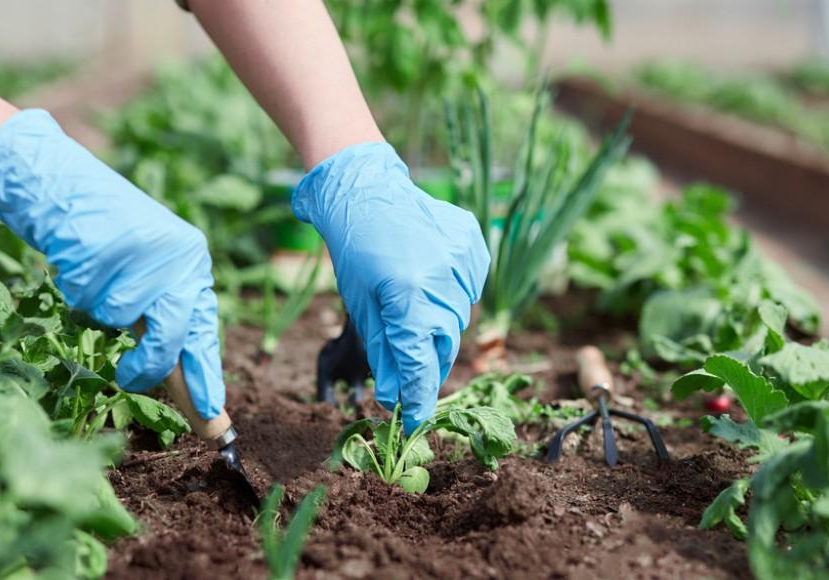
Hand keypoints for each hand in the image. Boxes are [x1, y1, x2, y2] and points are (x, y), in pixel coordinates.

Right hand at [0, 109, 224, 418]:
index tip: (212, 416)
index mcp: (195, 266)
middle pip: (173, 332)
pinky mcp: (113, 244)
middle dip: (150, 364)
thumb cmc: (108, 242)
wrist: (66, 188)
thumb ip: (166, 319)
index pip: (204, 331)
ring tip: (98, 276)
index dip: (205, 376)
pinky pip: (91, 295)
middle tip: (129, 379)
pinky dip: (80, 288)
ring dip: (101, 308)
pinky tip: (82, 260)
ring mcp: (149, 250)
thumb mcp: (149, 277)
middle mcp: (183, 256)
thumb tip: (177, 379)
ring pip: (124, 315)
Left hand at [293, 142, 488, 432]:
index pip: (420, 363)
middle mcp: (441, 278)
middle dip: (428, 361)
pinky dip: (453, 293)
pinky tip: (431, 277)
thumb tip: (396, 396)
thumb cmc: (355, 251)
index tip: (415, 421)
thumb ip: (384, 352)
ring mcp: (462, 259)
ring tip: (415, 303)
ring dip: (440, 324)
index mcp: (406, 296)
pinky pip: (470, 287)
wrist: (366, 190)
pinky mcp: (473, 244)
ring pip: (459, 317)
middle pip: (444, 344)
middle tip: (413, 369)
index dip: (419, 397)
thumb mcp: (361, 306)